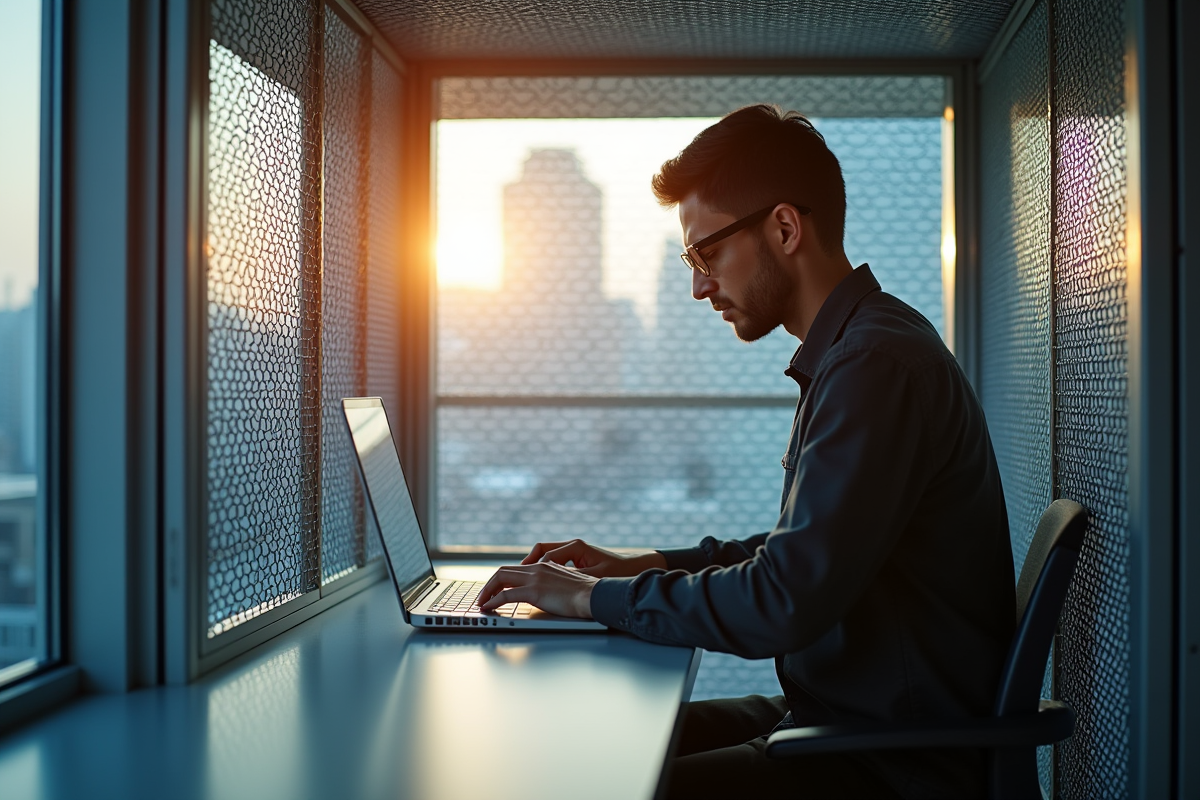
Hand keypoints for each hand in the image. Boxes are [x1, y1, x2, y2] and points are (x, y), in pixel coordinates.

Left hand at [477, 562, 598, 617]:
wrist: (594, 595)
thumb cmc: (585, 594)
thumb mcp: (565, 583)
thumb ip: (552, 583)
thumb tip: (544, 593)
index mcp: (544, 566)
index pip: (515, 568)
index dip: (501, 579)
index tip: (494, 589)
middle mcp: (537, 568)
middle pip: (503, 571)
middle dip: (489, 584)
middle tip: (483, 596)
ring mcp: (535, 578)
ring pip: (500, 579)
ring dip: (487, 592)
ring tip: (481, 603)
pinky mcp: (534, 591)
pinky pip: (505, 595)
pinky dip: (493, 600)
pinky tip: (488, 608)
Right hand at [520, 539, 666, 577]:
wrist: (634, 568)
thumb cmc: (618, 571)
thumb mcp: (596, 576)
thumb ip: (574, 578)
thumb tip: (556, 582)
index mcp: (576, 547)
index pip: (546, 555)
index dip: (534, 568)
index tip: (524, 579)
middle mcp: (572, 545)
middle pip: (541, 549)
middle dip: (527, 563)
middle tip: (512, 577)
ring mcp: (573, 550)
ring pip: (545, 553)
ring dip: (533, 565)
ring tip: (522, 579)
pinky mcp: (576, 558)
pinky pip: (552, 559)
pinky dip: (542, 567)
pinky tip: (539, 581)